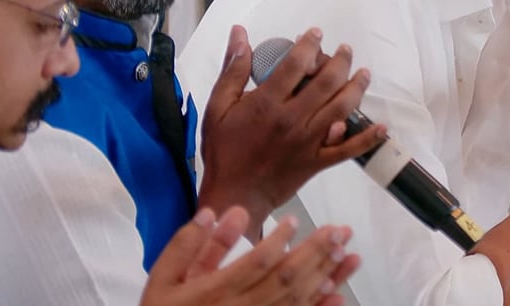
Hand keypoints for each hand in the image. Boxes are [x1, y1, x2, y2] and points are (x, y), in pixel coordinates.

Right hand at [143, 207, 360, 305]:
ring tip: (347, 253)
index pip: (254, 264)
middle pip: (285, 280)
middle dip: (315, 253)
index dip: (277, 241)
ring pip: (297, 301)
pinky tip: (340, 294)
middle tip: (338, 231)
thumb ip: (188, 246)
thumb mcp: (162, 279)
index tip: (293, 220)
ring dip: (326, 276)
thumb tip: (216, 212)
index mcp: (213, 293)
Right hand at [198, 26, 386, 239]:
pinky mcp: (317, 161)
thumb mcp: (218, 107)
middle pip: (326, 83)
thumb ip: (233, 70)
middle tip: (346, 50)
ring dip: (356, 88)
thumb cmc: (223, 151)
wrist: (234, 195)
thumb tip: (240, 34)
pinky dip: (367, 139)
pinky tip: (382, 127)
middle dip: (340, 61)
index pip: (295, 64)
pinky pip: (347, 150)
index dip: (309, 45)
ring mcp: (309, 141)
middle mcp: (293, 119)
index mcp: (268, 103)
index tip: (316, 33)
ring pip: (341, 109)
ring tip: (364, 74)